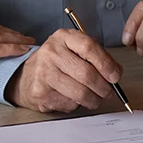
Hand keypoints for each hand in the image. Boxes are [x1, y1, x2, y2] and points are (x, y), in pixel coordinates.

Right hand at [5, 29, 121, 112]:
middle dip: (103, 87)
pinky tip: (73, 99)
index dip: (106, 64)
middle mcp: (51, 52)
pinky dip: (77, 105)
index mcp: (63, 37)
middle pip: (86, 73)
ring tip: (95, 98)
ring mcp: (44, 72)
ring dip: (93, 100)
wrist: (27, 76)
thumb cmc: (57, 63)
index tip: (115, 76)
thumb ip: (95, 58)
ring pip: (80, 92)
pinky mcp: (40, 92)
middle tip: (108, 92)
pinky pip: (69, 103)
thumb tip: (115, 74)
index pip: (89, 47)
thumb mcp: (74, 50)